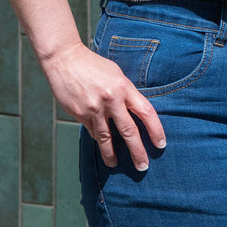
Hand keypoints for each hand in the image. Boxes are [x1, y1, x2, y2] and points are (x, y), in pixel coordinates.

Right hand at [43, 42, 165, 170]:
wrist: (66, 60)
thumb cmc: (94, 65)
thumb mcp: (116, 74)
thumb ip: (125, 93)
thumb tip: (134, 112)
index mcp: (124, 87)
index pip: (146, 112)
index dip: (155, 130)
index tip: (160, 144)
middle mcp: (111, 100)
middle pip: (129, 131)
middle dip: (138, 151)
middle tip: (143, 166)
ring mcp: (94, 109)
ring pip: (107, 138)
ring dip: (112, 155)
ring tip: (116, 164)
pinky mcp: (80, 114)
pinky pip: (92, 131)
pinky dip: (98, 139)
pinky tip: (101, 146)